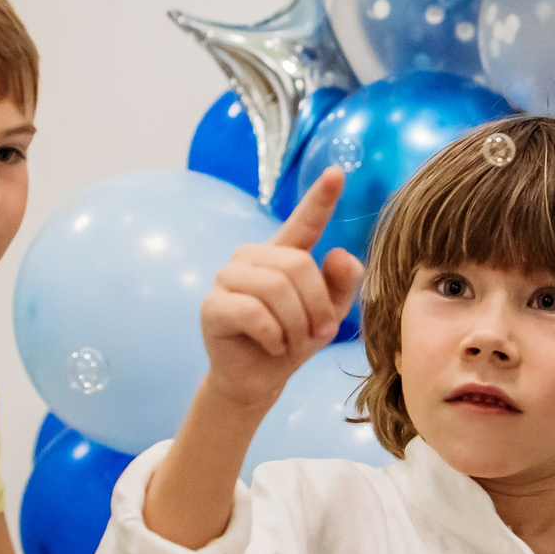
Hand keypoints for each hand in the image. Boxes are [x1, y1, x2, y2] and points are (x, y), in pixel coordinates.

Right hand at [201, 168, 363, 408]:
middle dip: (316, 306)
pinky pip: (253, 312)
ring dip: (295, 325)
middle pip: (298, 266)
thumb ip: (342, 285)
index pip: (304, 221)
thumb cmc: (292, 342)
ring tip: (293, 342)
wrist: (258, 380)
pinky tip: (272, 346)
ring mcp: (228, 277)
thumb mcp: (328, 315)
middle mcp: (253, 257)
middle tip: (316, 333)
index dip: (320, 198)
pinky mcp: (212, 305)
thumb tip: (340, 254)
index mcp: (283, 254)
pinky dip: (273, 335)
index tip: (337, 173)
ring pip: (276, 289)